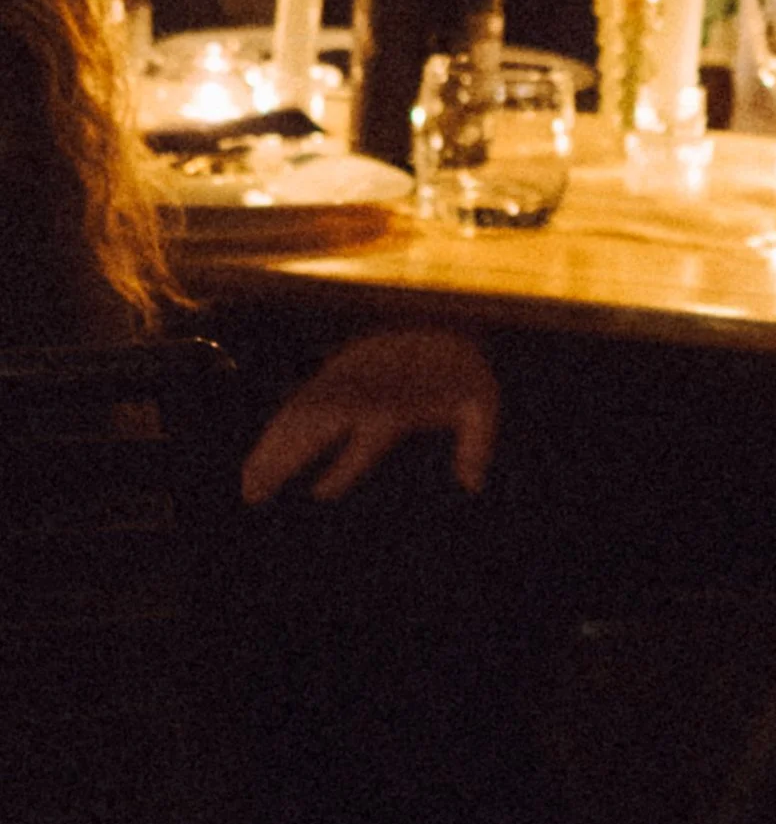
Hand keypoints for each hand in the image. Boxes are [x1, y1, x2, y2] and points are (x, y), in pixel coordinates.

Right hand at [240, 330, 499, 504]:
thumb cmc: (461, 377)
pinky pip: (296, 404)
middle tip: (256, 495)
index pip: (365, 439)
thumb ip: (476, 443)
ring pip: (295, 416)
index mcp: (396, 402)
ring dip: (269, 449)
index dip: (345, 467)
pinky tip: (259, 459)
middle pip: (315, 427)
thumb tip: (473, 485)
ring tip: (248, 486)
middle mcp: (362, 390)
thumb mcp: (479, 405)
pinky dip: (275, 431)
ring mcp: (342, 380)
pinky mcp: (332, 374)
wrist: (442, 328)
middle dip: (284, 460)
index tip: (323, 495)